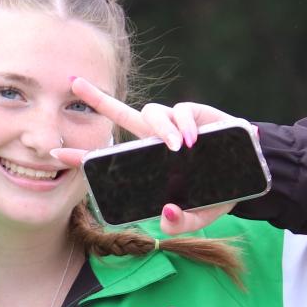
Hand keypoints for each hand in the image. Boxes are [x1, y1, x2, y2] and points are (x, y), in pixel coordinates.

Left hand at [51, 77, 255, 234]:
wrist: (251, 173)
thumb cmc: (218, 193)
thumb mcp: (200, 216)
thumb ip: (182, 223)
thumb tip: (166, 217)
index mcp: (148, 162)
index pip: (110, 157)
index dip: (84, 156)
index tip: (55, 153)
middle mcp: (155, 138)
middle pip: (121, 114)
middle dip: (97, 98)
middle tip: (74, 83)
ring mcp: (174, 124)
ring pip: (152, 112)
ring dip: (162, 129)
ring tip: (181, 148)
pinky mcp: (194, 113)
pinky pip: (181, 112)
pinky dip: (185, 126)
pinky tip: (194, 140)